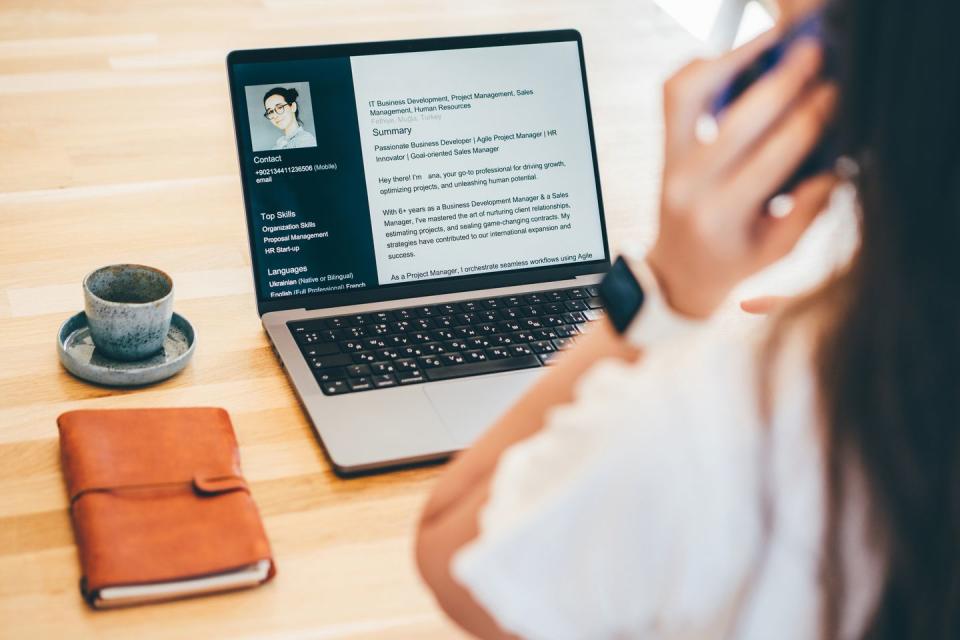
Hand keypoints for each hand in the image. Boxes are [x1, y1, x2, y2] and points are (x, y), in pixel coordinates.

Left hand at [646, 30, 838, 317]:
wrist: (678, 271)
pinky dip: (703, 67)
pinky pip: (675, 93)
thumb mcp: (778, 248)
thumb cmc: (734, 260)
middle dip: (780, 84)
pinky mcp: (664, 144)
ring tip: (773, 43)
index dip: (808, 120)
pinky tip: (738, 58)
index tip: (837, 93)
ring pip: (689, 94)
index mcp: (722, 215)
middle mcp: (688, 185)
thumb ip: (810, 207)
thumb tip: (840, 157)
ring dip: (732, 60)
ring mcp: (669, 161)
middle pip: (736, 121)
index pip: (772, 158)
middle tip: (813, 53)